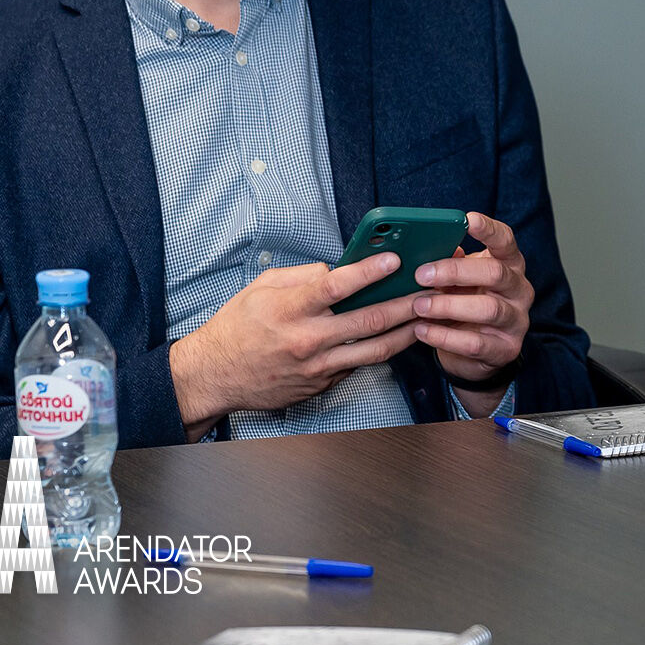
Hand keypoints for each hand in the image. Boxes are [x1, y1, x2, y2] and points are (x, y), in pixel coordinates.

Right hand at [170, 254, 423, 440]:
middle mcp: (306, 339)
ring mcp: (317, 366)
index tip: (395, 260)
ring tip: (428, 316)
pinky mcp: (322, 384)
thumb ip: (304, 276)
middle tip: (430, 290)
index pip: (337, 287)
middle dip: (406, 303)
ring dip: (407, 331)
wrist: (214, 375)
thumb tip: (340, 270)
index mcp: (289, 309)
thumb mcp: (262, 287)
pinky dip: (381, 350)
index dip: (369, 272)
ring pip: (375, 349)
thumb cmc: (237, 326)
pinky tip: (399, 337)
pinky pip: (358, 364)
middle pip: (369, 320)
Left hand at [409, 212, 532, 410]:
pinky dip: (444, 337)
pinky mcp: (505, 350)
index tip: (468, 219)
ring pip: (488, 308)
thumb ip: (450, 263)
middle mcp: (519, 289)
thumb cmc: (468, 304)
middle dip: (455, 272)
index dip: (489, 229)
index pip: (506, 241)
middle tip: (422, 274)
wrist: (480, 351)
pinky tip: (422, 331)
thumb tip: (427, 247)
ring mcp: (516, 320)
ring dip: (448, 306)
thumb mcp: (460, 280)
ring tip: (419, 305)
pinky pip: (475, 343)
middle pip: (495, 273)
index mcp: (510, 265)